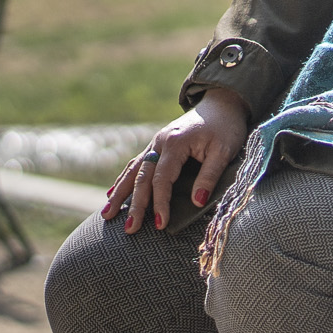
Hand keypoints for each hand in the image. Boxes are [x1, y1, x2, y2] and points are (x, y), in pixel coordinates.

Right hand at [104, 86, 248, 233]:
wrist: (222, 105)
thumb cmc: (226, 129)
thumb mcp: (224, 151)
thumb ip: (209, 175)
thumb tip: (197, 202)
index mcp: (174, 143)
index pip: (162, 179)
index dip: (160, 203)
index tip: (161, 224)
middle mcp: (159, 142)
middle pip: (142, 177)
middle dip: (134, 204)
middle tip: (129, 228)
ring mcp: (155, 142)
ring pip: (133, 170)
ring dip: (120, 193)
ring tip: (106, 214)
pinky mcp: (157, 145)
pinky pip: (136, 164)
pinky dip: (124, 179)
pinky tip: (113, 193)